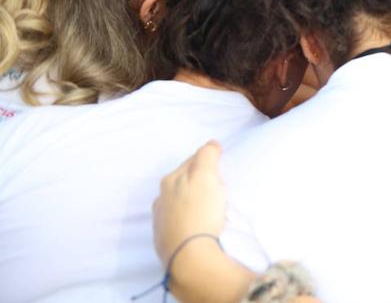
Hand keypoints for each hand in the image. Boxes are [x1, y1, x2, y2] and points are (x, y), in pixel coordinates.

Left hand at [153, 141, 225, 265]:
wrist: (189, 255)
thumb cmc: (199, 212)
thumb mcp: (206, 176)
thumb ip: (207, 156)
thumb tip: (211, 143)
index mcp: (170, 179)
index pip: (191, 160)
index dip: (207, 159)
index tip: (219, 164)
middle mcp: (161, 197)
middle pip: (183, 181)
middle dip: (197, 179)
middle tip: (216, 183)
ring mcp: (161, 219)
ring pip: (178, 201)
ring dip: (191, 199)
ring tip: (207, 204)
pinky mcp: (166, 238)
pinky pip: (178, 220)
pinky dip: (187, 216)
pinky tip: (196, 222)